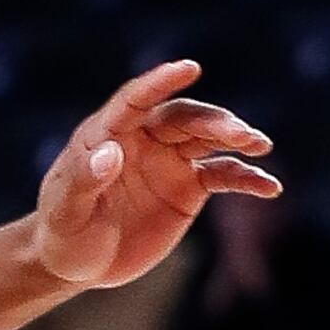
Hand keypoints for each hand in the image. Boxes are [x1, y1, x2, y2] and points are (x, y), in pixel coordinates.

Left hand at [24, 59, 277, 287]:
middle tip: (243, 136)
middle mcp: (140, 141)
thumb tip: (111, 152)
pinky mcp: (188, 188)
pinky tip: (268, 187)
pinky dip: (247, 178)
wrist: (76, 262)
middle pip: (182, 119)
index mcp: (104, 135)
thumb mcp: (66, 210)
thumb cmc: (61, 231)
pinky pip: (224, 175)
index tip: (188, 67)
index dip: (160, 82)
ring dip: (235, 138)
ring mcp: (167, 162)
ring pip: (206, 138)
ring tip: (259, 145)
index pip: (134, 101)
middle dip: (213, 122)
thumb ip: (84, 180)